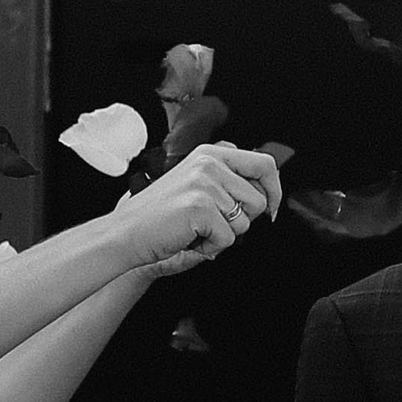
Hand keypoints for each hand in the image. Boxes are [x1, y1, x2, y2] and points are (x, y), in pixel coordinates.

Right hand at [111, 142, 283, 278]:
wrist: (127, 233)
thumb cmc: (163, 217)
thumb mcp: (198, 186)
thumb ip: (228, 182)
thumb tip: (267, 191)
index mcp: (210, 154)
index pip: (264, 163)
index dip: (274, 190)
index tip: (272, 209)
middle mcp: (209, 163)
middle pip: (259, 200)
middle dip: (243, 221)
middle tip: (213, 223)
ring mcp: (204, 183)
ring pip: (245, 222)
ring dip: (224, 235)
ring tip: (197, 229)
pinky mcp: (200, 206)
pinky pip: (228, 239)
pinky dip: (212, 248)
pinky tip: (190, 238)